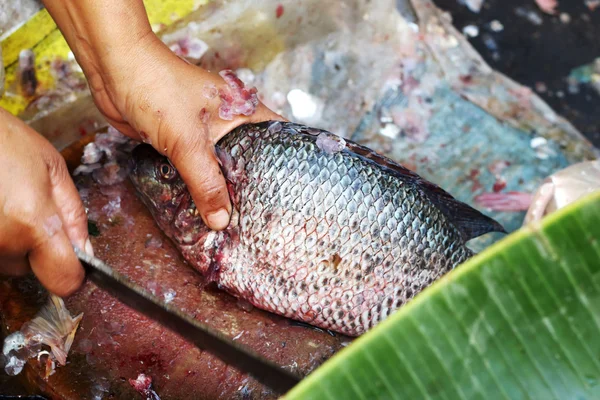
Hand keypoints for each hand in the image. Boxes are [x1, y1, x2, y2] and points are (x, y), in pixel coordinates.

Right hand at [0, 108, 91, 296]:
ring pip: (10, 261)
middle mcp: (2, 243)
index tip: (77, 260)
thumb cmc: (4, 142)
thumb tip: (86, 252)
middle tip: (31, 211)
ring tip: (9, 205)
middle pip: (35, 269)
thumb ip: (74, 215)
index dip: (75, 272)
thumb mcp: (53, 170)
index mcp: (32, 223)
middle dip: (40, 247)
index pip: (64, 280)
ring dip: (15, 242)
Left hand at [42, 0, 284, 229]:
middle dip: (256, 187)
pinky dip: (203, 187)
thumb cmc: (158, 91)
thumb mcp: (187, 141)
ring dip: (226, 191)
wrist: (113, 71)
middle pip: (252, 160)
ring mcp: (207, 134)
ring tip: (241, 222)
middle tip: (268, 220)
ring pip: (224, 168)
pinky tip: (207, 209)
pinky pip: (199, 171)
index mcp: (244, 111)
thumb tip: (221, 222)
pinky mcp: (183, 144)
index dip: (290, 165)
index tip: (295, 195)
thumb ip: (206, 183)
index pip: (280, 138)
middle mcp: (231, 123)